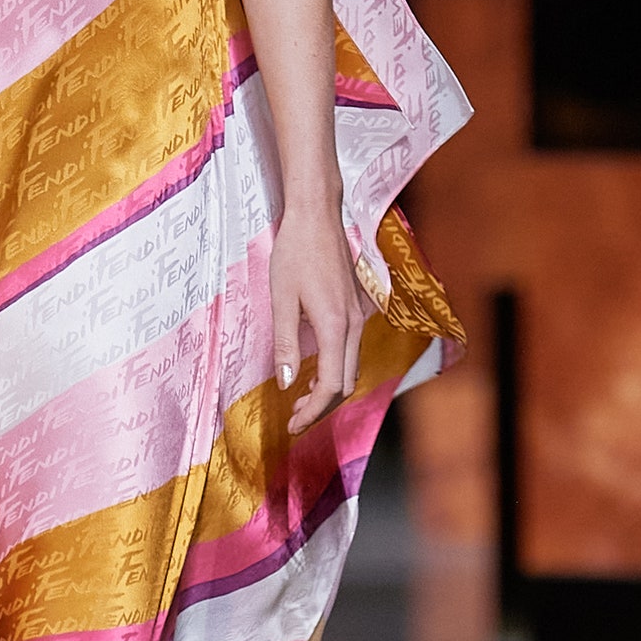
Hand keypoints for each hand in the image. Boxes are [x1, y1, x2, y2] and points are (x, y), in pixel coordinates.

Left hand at [269, 197, 368, 437]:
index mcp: (336, 325)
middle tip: (294, 417)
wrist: (317, 215)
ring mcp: (359, 315)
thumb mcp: (281, 299)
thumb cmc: (295, 252)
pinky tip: (315, 370)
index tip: (292, 425)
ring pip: (352, 367)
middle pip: (347, 383)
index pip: (331, 385)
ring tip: (301, 398)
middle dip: (322, 406)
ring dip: (330, 388)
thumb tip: (287, 382)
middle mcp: (354, 324)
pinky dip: (336, 369)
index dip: (312, 411)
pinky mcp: (356, 308)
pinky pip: (351, 350)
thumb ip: (287, 343)